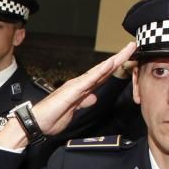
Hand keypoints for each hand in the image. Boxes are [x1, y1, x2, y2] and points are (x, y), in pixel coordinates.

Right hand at [0, 42, 135, 148]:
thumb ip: (83, 102)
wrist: (35, 122)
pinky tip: (110, 63)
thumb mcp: (73, 111)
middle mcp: (80, 84)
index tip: (128, 59)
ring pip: (99, 71)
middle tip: (132, 46)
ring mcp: (77, 86)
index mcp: (81, 89)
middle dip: (119, 58)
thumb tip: (93, 97)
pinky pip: (90, 79)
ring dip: (114, 60)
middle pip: (104, 69)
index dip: (115, 67)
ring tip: (127, 50)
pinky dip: (101, 71)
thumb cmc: (50, 118)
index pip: (102, 76)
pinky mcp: (73, 91)